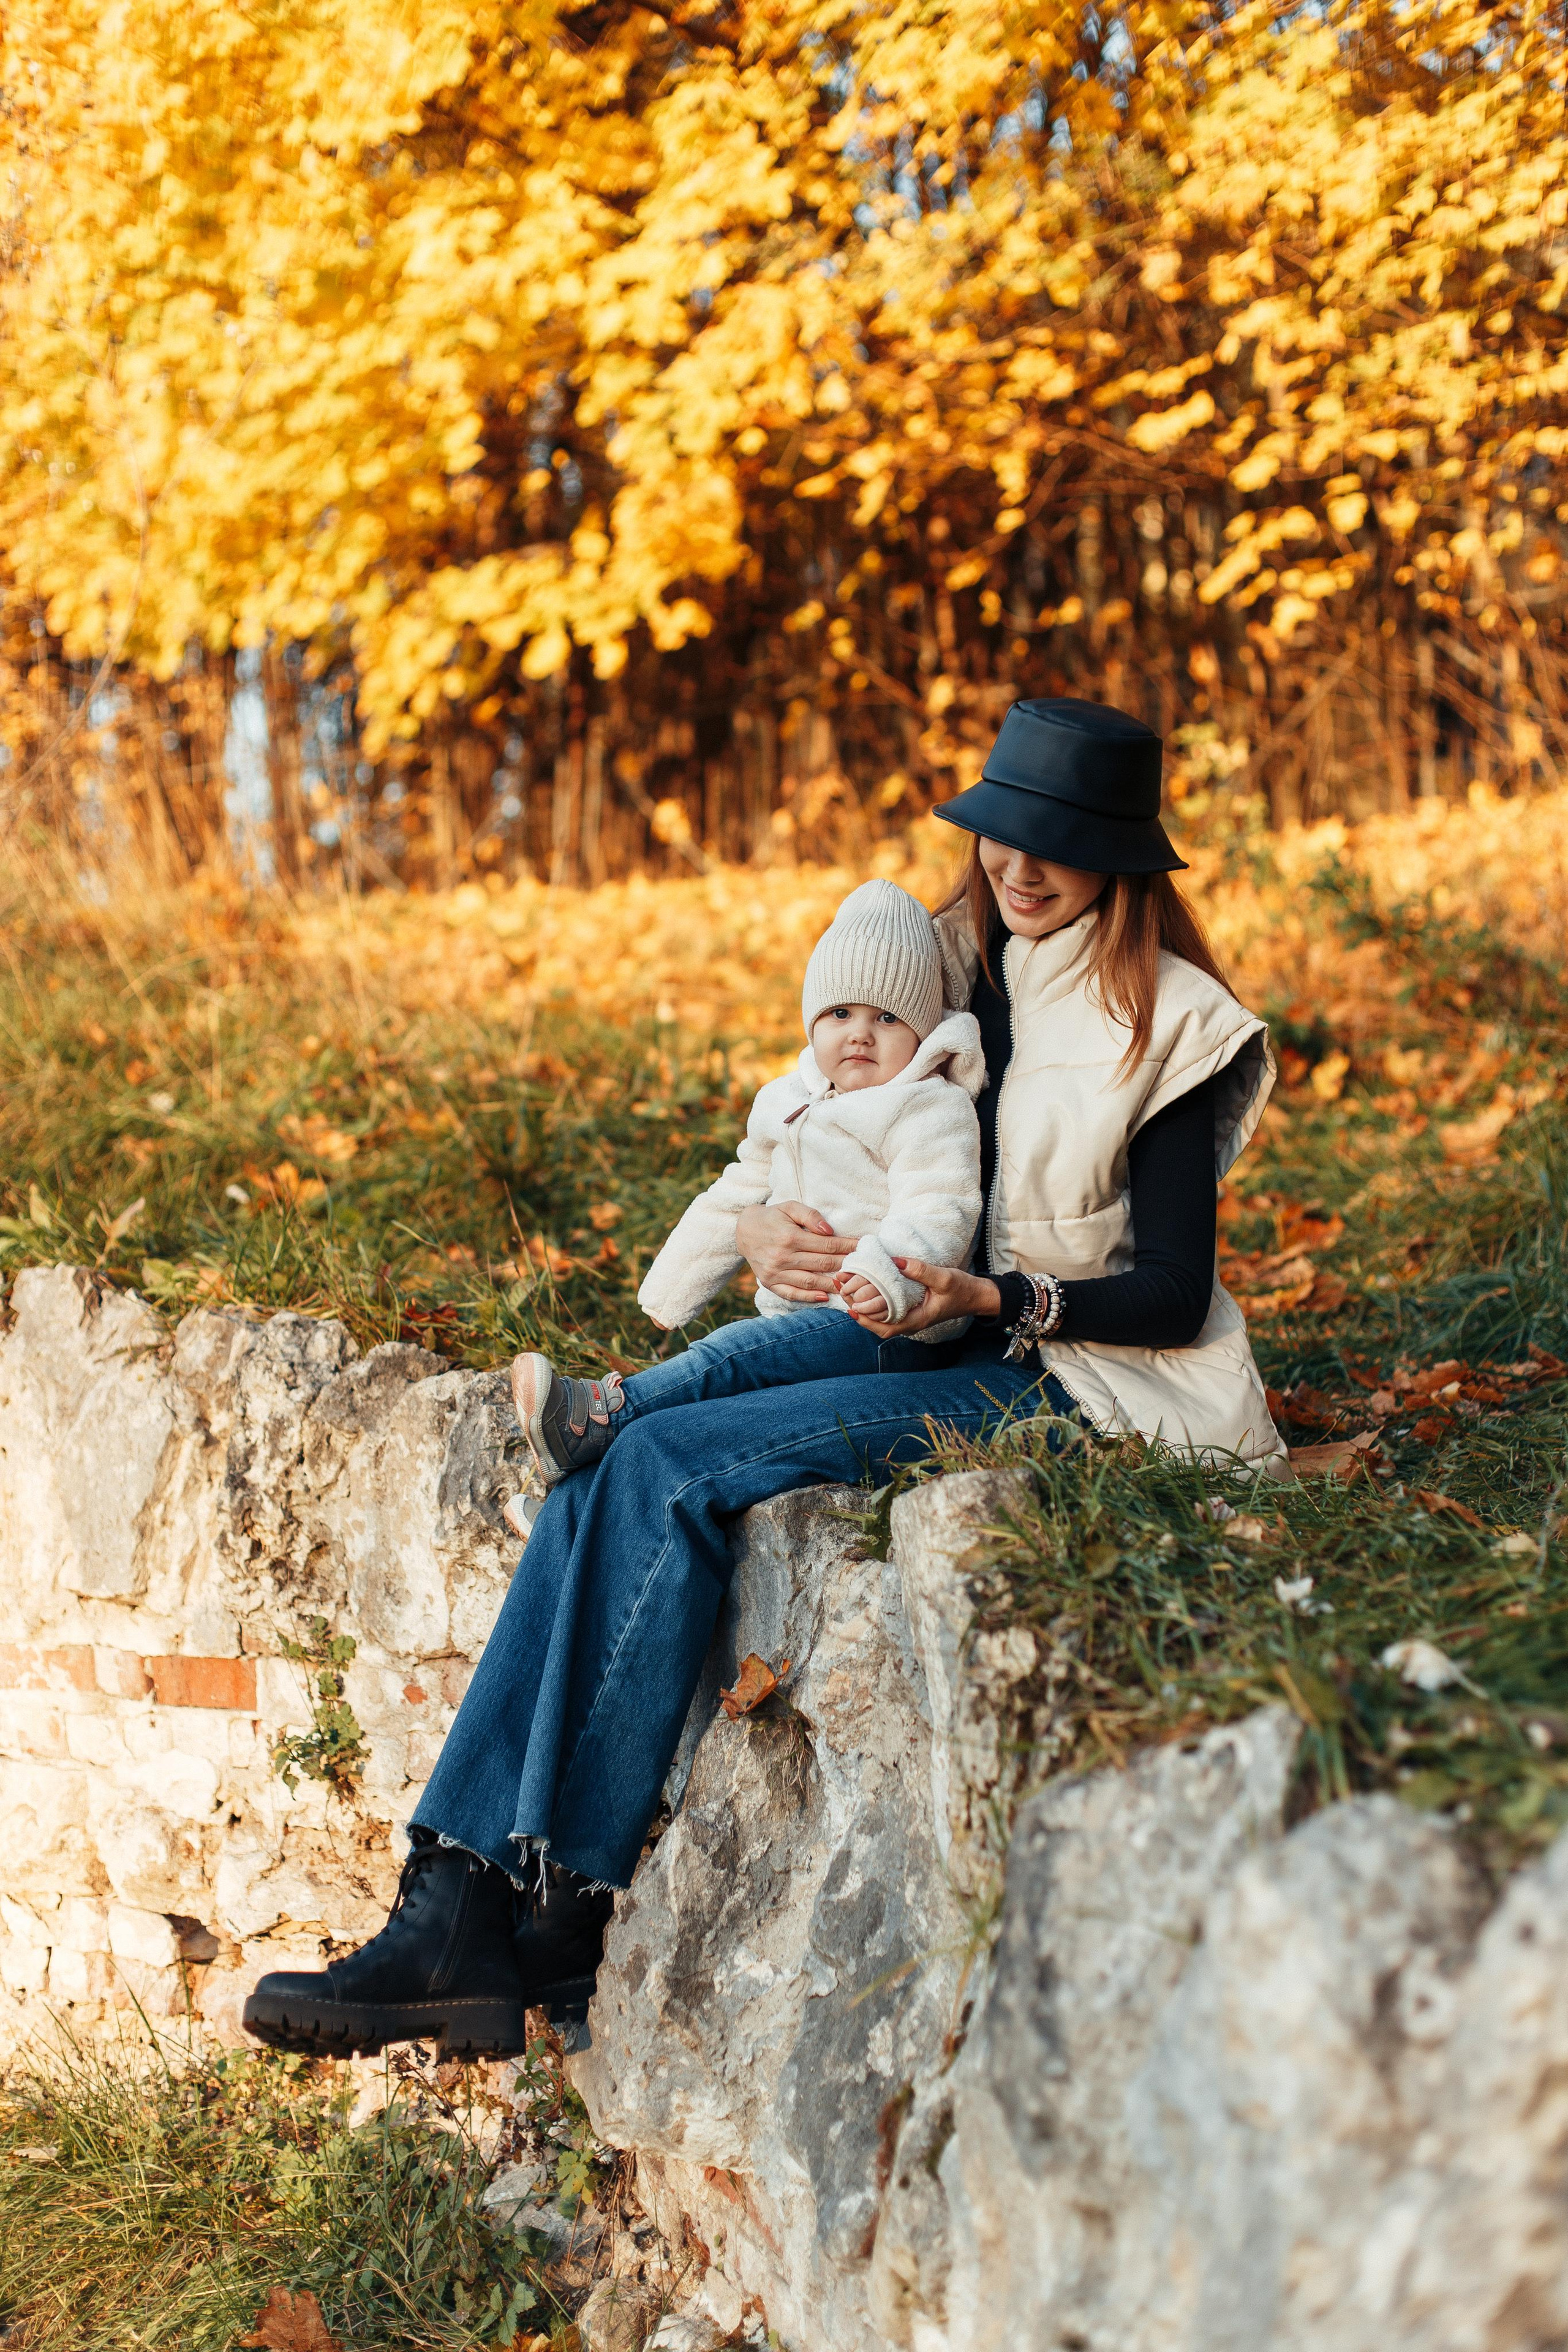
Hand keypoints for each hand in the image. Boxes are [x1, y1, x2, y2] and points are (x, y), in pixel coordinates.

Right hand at [735, 1201, 855, 1303]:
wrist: (744, 1230)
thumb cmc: (772, 1217)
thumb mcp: (790, 1207)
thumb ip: (811, 1216)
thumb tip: (829, 1231)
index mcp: (790, 1237)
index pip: (827, 1245)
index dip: (848, 1247)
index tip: (862, 1248)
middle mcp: (782, 1257)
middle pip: (823, 1264)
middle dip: (846, 1265)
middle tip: (863, 1268)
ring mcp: (775, 1272)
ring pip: (811, 1282)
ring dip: (832, 1284)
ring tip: (850, 1284)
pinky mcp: (769, 1283)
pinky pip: (792, 1294)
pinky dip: (809, 1297)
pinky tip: (825, 1297)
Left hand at [840, 1258, 1001, 1338]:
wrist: (975, 1296)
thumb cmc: (962, 1289)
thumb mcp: (944, 1278)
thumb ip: (921, 1271)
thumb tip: (895, 1262)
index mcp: (916, 1320)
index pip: (884, 1327)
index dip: (865, 1319)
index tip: (851, 1306)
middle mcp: (909, 1322)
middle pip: (876, 1323)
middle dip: (857, 1308)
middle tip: (841, 1289)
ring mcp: (908, 1317)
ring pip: (879, 1317)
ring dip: (861, 1304)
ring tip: (846, 1287)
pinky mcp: (908, 1308)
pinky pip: (885, 1309)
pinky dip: (872, 1301)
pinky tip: (863, 1288)